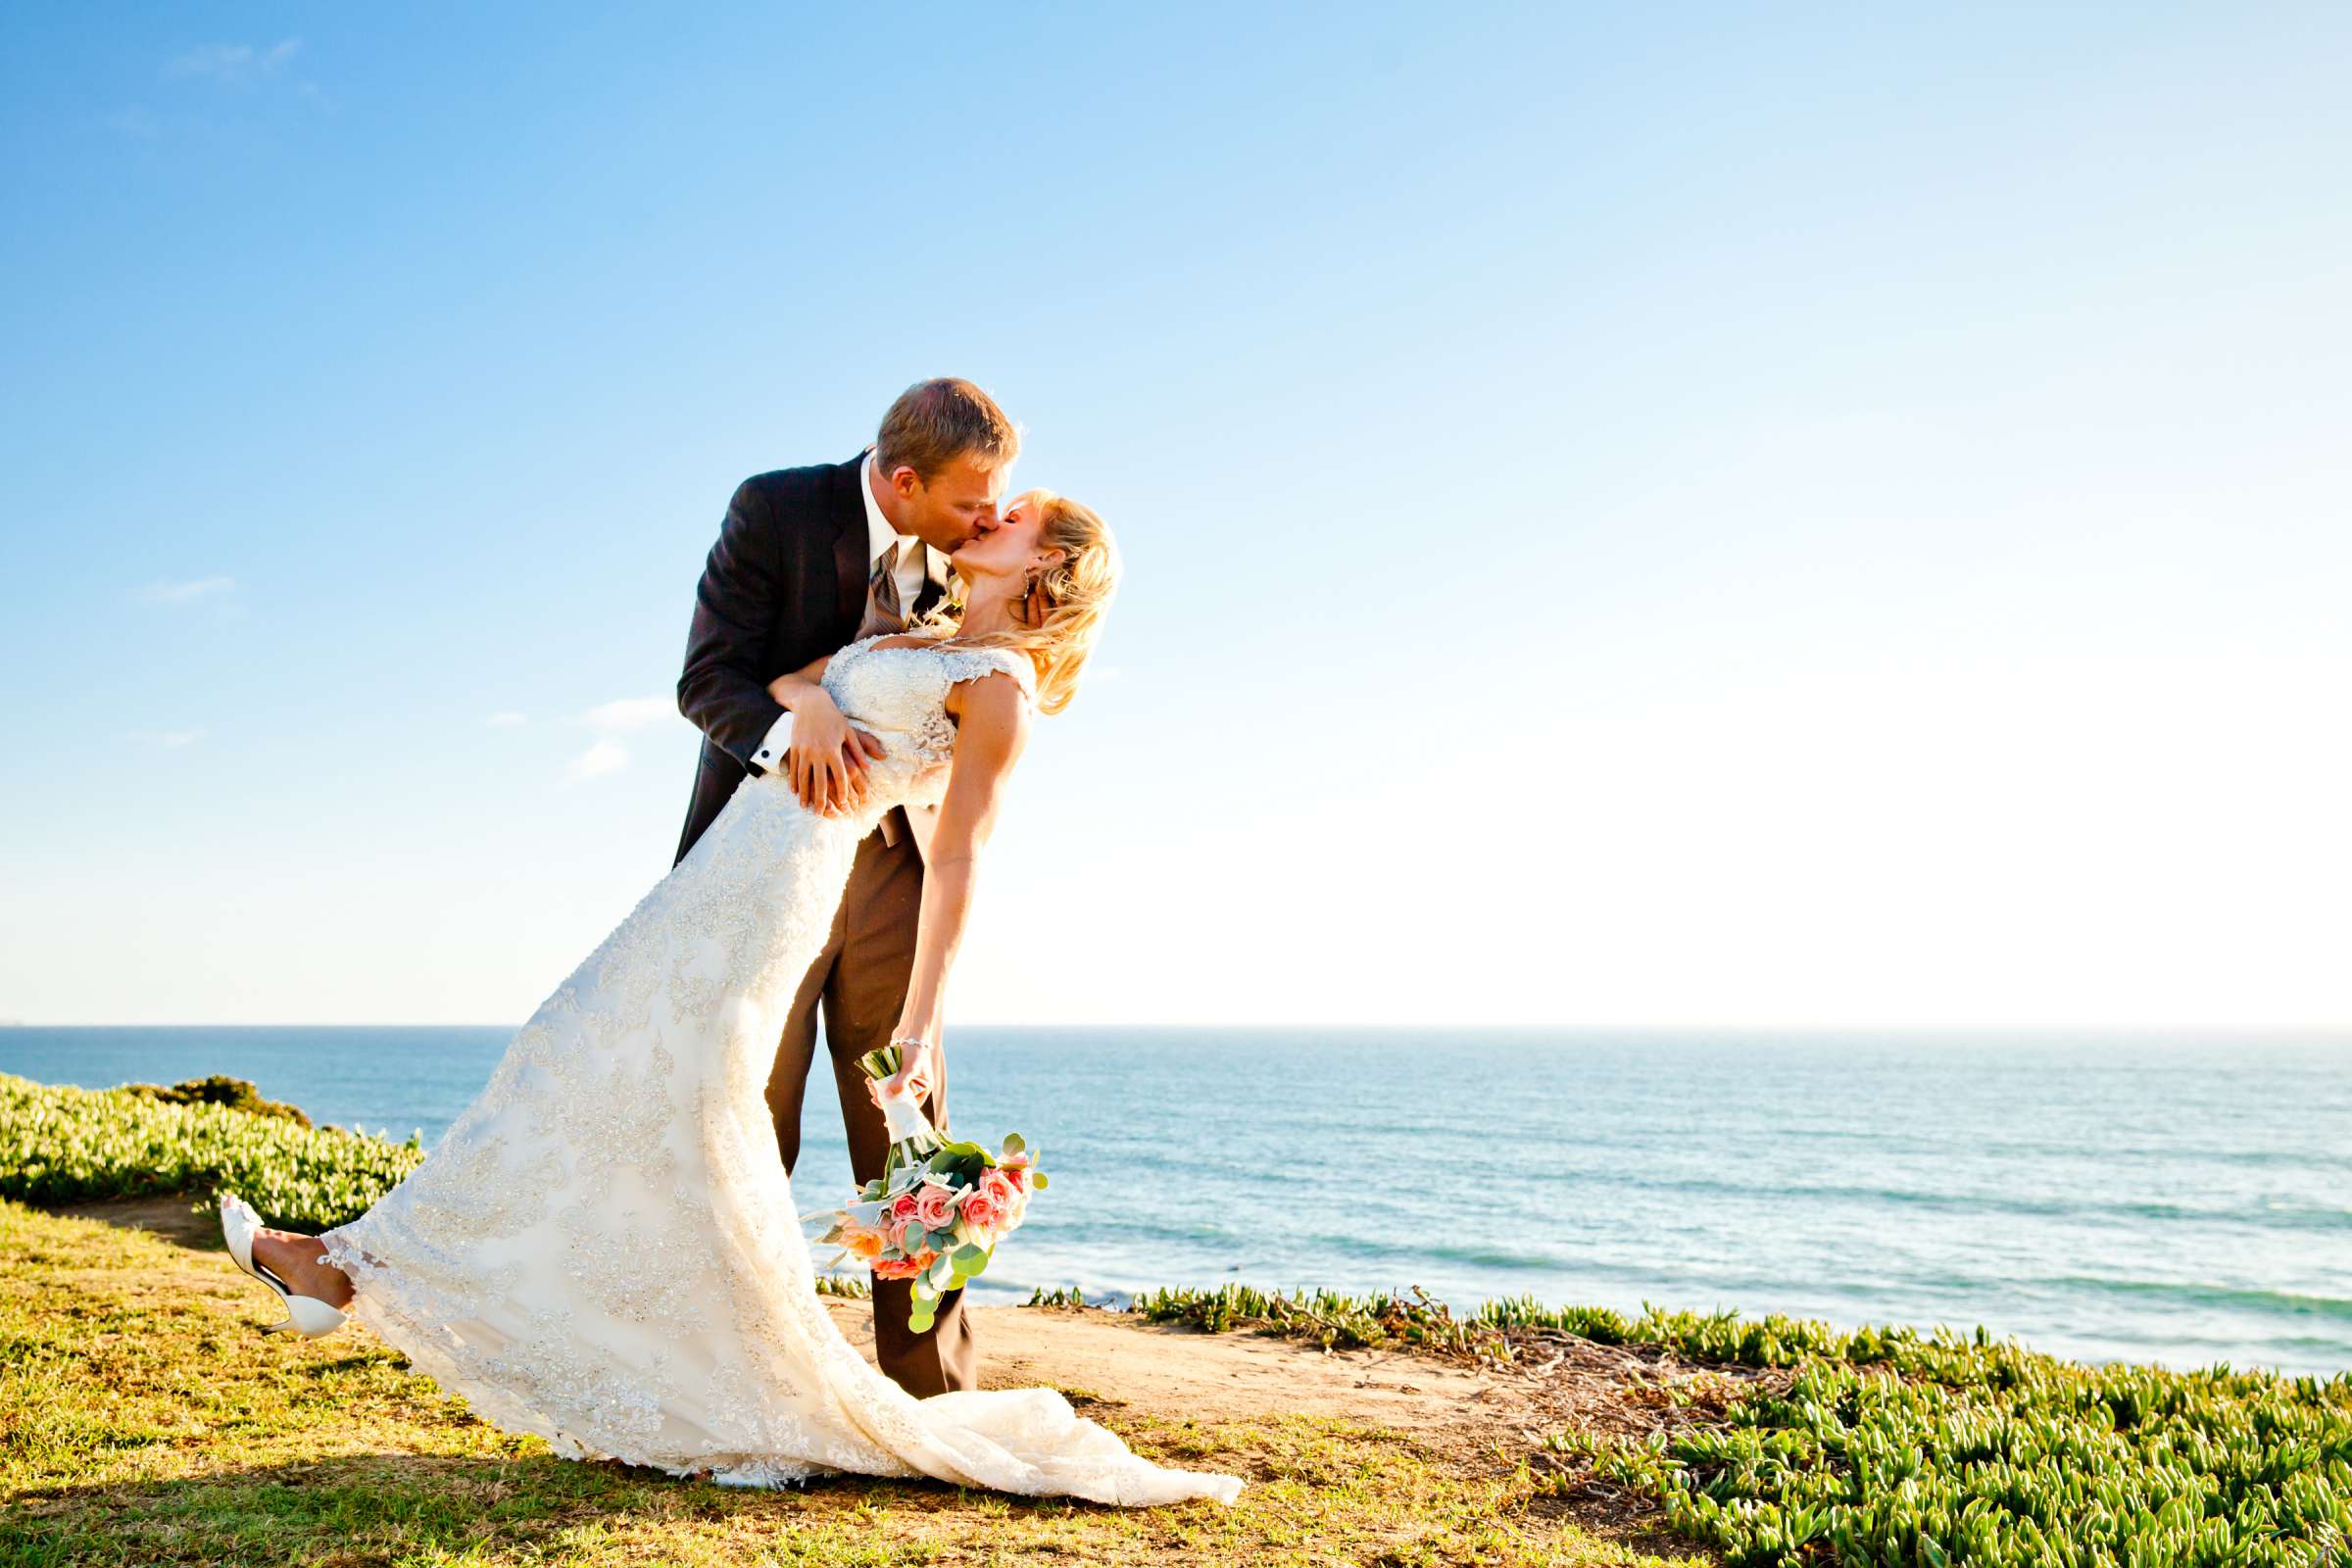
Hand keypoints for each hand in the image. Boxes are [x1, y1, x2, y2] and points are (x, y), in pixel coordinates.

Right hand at [781, 694, 885, 815]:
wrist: (810, 701)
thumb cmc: (833, 716)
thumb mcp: (849, 731)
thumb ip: (859, 750)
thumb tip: (869, 767)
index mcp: (834, 750)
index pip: (840, 776)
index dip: (841, 791)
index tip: (842, 803)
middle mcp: (818, 752)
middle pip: (820, 782)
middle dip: (820, 799)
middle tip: (820, 813)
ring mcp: (804, 750)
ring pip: (803, 778)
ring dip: (804, 794)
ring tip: (804, 806)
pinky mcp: (794, 747)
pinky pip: (793, 768)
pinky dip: (793, 781)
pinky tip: (794, 790)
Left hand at [869, 1036, 937, 1108]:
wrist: (911, 1030)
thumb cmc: (915, 1049)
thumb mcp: (910, 1068)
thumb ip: (900, 1084)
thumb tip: (887, 1098)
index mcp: (923, 1087)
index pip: (911, 1105)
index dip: (898, 1109)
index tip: (886, 1113)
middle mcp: (915, 1083)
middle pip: (899, 1098)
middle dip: (885, 1098)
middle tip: (874, 1097)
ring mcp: (905, 1077)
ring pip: (891, 1089)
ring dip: (879, 1089)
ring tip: (870, 1086)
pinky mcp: (896, 1070)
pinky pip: (886, 1079)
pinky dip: (878, 1081)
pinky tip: (869, 1080)